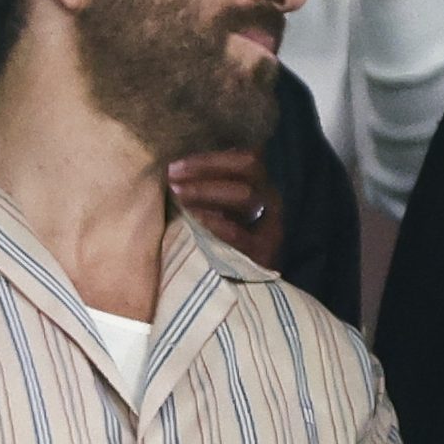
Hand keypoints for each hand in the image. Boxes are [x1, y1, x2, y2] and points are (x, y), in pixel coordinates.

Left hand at [167, 150, 283, 269]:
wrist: (243, 288)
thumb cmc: (221, 241)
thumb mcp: (219, 208)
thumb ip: (208, 186)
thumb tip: (176, 166)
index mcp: (260, 183)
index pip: (245, 155)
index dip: (210, 157)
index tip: (176, 163)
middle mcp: (270, 198)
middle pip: (249, 166)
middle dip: (206, 167)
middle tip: (172, 176)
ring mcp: (271, 224)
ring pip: (246, 194)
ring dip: (206, 190)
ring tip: (177, 194)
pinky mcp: (265, 252)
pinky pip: (239, 233)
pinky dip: (215, 223)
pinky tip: (193, 218)